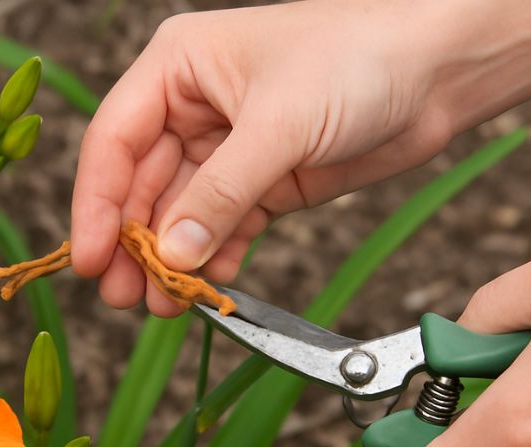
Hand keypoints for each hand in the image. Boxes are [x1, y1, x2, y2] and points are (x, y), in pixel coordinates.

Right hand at [70, 0, 452, 314]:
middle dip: (136, 243)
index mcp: (177, 68)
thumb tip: (171, 256)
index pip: (114, 141)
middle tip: (125, 297)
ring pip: (183, 214)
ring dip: (174, 260)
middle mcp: (193, 106)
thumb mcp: (278, 126)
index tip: (91, 260)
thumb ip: (220, 195)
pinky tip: (211, 288)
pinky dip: (218, 258)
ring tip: (165, 304)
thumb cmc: (358, 58)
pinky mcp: (268, 181)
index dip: (97, 204)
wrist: (439, 69)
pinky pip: (227, 227)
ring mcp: (231, 148)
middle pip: (142, 185)